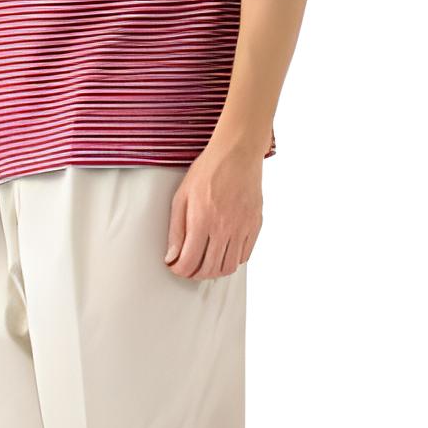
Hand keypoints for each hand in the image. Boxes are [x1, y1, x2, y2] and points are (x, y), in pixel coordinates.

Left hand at [165, 143, 263, 278]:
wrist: (237, 153)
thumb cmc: (208, 170)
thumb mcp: (181, 197)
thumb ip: (176, 230)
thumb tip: (172, 257)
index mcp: (202, 220)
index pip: (189, 262)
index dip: (179, 270)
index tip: (175, 266)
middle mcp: (224, 228)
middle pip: (209, 270)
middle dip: (194, 274)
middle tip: (188, 267)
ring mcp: (242, 228)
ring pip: (228, 267)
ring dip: (213, 271)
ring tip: (205, 263)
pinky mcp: (255, 225)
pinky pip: (244, 256)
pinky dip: (231, 260)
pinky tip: (222, 252)